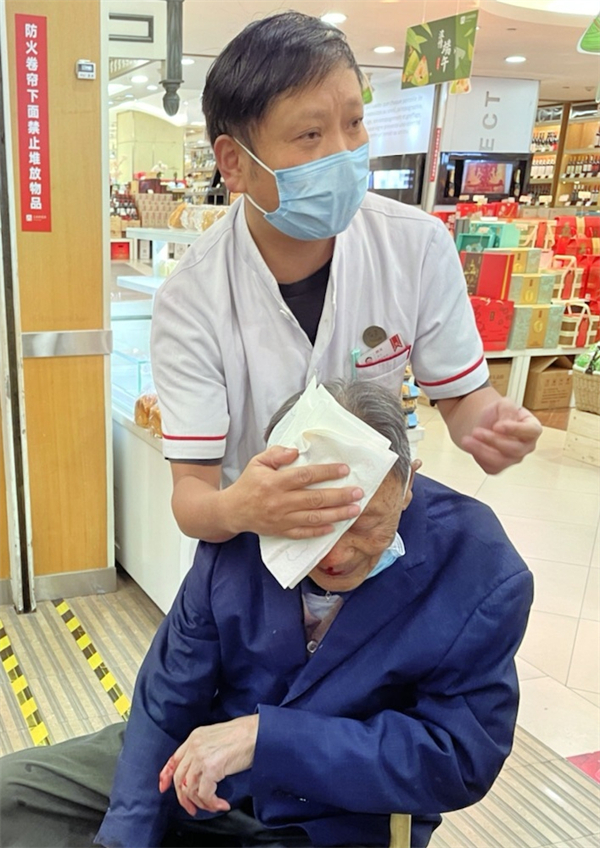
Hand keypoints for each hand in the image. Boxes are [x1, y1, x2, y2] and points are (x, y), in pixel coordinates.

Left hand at [158, 715, 258, 815]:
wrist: (257, 733)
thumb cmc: (243, 735)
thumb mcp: (216, 738)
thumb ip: (203, 751)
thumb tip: (199, 773)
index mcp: (194, 737)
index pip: (174, 759)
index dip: (166, 776)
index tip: (163, 787)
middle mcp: (194, 746)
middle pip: (179, 778)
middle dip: (184, 798)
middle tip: (193, 808)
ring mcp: (201, 757)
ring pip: (190, 789)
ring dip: (201, 803)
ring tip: (213, 805)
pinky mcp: (211, 769)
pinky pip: (205, 794)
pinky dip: (212, 804)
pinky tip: (222, 804)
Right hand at [223, 446, 363, 537]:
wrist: (233, 511)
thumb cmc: (249, 483)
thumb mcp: (257, 462)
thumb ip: (276, 453)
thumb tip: (296, 451)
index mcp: (274, 482)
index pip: (305, 476)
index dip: (326, 472)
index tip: (344, 469)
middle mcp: (280, 502)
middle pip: (315, 499)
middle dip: (339, 496)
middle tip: (358, 492)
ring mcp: (281, 519)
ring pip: (313, 518)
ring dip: (336, 514)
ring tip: (354, 510)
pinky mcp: (281, 531)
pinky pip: (303, 533)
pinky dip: (319, 531)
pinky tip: (335, 527)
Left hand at [461, 398, 541, 473]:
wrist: (484, 423)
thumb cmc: (498, 414)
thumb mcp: (503, 404)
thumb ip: (508, 410)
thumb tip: (506, 423)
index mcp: (532, 428)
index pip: (531, 431)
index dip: (515, 429)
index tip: (497, 426)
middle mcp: (526, 446)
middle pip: (515, 449)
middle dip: (493, 440)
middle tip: (476, 431)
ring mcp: (513, 459)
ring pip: (500, 461)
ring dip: (481, 451)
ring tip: (467, 440)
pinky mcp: (499, 467)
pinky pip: (490, 467)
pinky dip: (478, 457)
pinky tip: (470, 446)